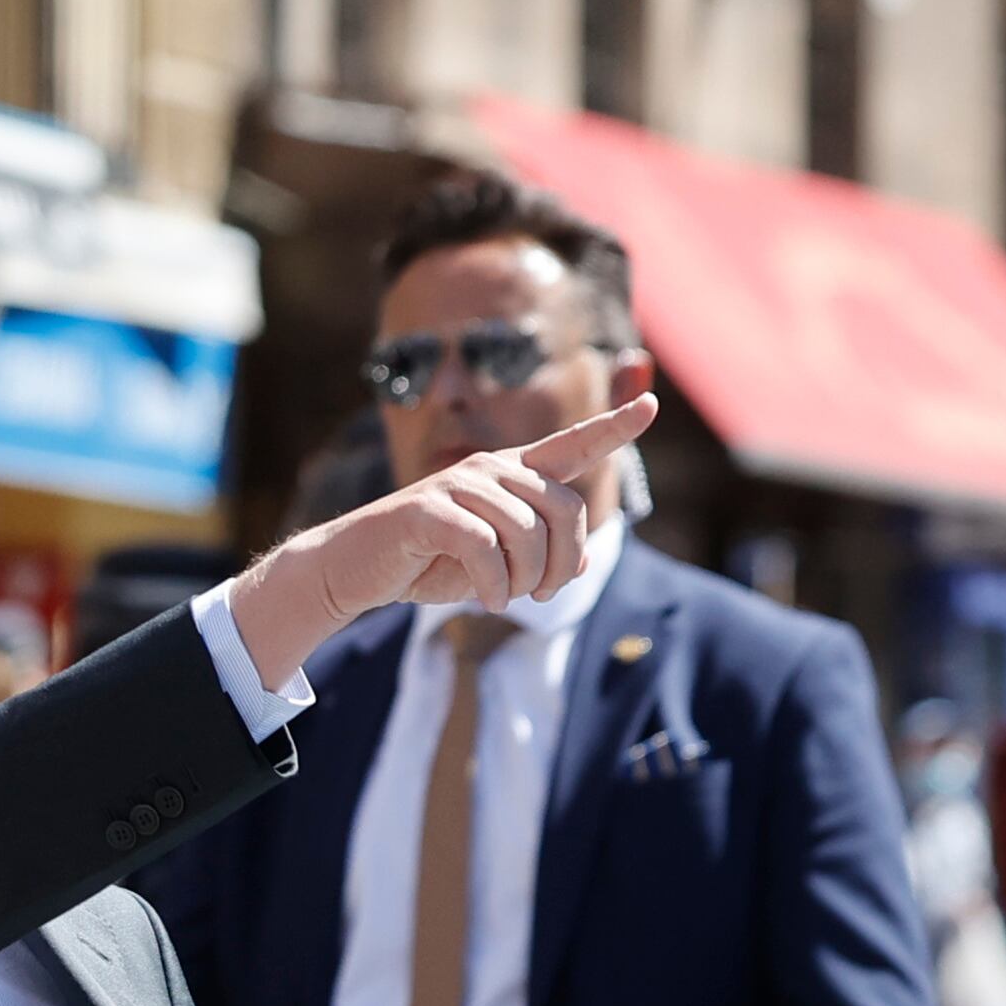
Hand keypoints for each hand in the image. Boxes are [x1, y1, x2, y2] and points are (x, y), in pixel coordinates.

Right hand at [227, 397, 657, 690]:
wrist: (354, 571)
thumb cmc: (427, 564)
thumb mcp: (495, 567)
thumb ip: (540, 557)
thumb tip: (585, 561)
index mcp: (511, 476)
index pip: (572, 446)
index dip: (613, 427)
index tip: (651, 404)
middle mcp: (490, 469)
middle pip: (566, 508)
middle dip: (563, 564)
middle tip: (540, 596)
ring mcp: (458, 484)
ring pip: (527, 533)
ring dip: (524, 581)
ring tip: (504, 598)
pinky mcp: (428, 509)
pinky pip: (485, 547)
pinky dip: (493, 584)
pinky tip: (484, 600)